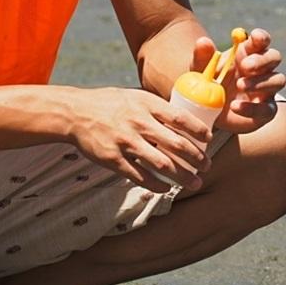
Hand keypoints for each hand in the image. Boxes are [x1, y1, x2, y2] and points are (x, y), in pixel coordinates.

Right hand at [70, 87, 212, 192]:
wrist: (76, 113)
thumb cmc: (110, 104)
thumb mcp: (136, 97)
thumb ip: (157, 108)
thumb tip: (185, 118)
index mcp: (147, 105)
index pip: (180, 118)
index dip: (198, 130)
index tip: (209, 139)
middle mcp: (138, 123)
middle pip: (176, 144)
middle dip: (196, 158)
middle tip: (207, 165)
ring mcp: (126, 143)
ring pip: (162, 164)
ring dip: (182, 176)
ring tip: (195, 182)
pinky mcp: (113, 160)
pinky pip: (140, 176)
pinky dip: (157, 184)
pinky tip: (167, 187)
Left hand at [199, 27, 285, 134]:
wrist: (207, 112)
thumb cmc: (208, 83)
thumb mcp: (200, 69)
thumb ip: (202, 56)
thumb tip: (204, 41)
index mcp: (248, 53)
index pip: (262, 40)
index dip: (261, 37)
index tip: (255, 37)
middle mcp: (262, 69)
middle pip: (274, 57)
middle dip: (262, 60)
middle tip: (245, 66)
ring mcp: (266, 89)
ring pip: (278, 80)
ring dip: (261, 82)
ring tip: (239, 86)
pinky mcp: (266, 110)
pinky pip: (268, 108)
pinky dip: (252, 108)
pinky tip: (235, 107)